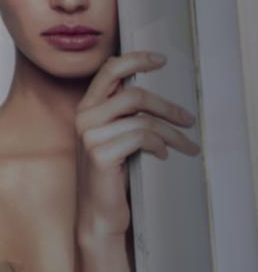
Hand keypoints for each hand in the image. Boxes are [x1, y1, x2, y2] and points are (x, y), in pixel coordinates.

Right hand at [74, 51, 198, 240]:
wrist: (99, 211)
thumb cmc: (111, 174)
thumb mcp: (115, 136)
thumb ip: (122, 113)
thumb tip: (151, 93)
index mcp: (87, 108)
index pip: (108, 71)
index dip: (136, 60)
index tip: (160, 60)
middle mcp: (84, 118)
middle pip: (134, 95)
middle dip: (168, 107)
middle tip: (188, 119)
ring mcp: (89, 135)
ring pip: (143, 119)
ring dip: (172, 132)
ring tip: (186, 145)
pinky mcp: (99, 153)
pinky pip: (141, 137)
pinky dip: (159, 145)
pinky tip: (162, 155)